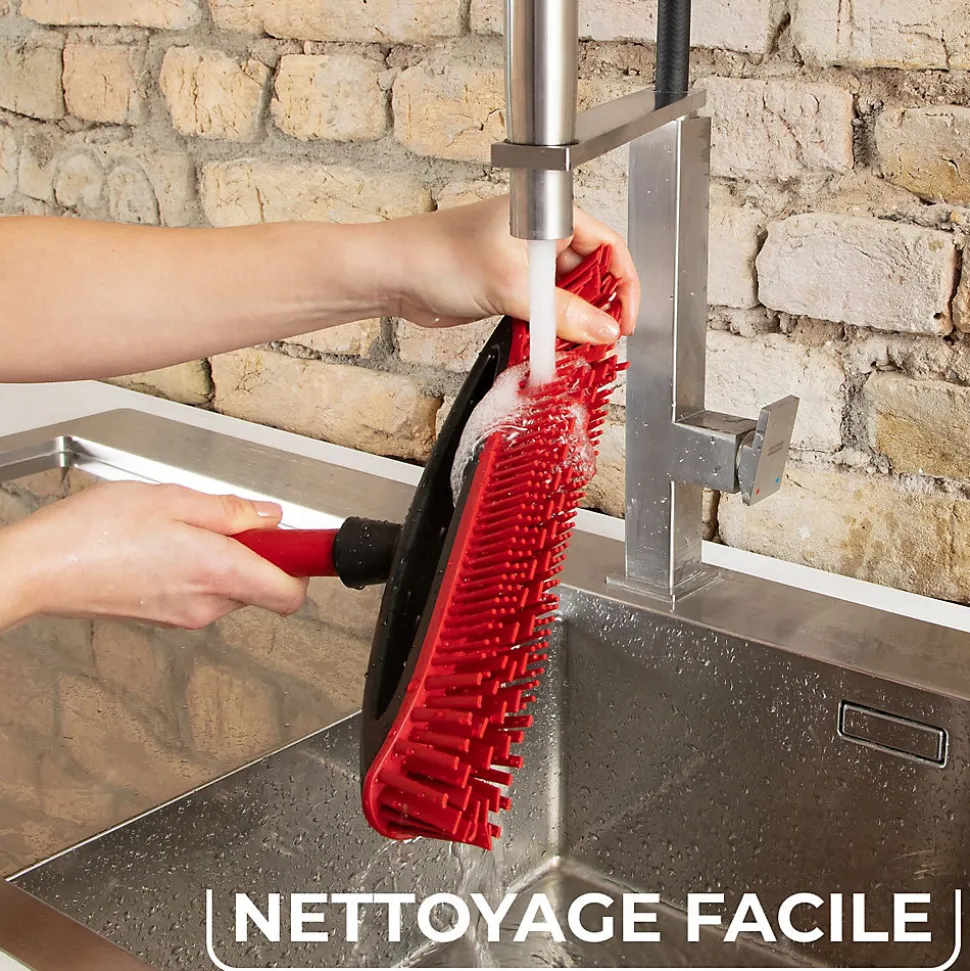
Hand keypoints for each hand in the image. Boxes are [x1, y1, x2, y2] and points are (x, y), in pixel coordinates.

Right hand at [0, 481, 306, 630]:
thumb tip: (270, 518)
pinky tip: (163, 546)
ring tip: (180, 529)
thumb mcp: (172, 499)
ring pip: (232, 585)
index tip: (305, 544)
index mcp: (217, 573)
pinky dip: (199, 568)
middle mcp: (207, 604)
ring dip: (224, 558)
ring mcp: (186, 615)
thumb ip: (231, 510)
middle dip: (256, 551)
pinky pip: (204, 591)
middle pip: (263, 584)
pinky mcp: (166, 616)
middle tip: (223, 520)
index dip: (304, 565)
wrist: (37, 569)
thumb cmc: (93, 533)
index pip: (291, 592)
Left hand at [383, 196, 639, 341]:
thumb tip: (603, 331)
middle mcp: (542, 240)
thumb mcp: (511, 284)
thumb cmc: (440, 256)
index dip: (623, 283)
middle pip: (592, 276)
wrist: (395, 276)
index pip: (608, 246)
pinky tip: (553, 351)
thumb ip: (562, 312)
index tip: (624, 319)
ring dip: (575, 327)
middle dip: (601, 311)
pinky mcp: (510, 290)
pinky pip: (544, 313)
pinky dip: (551, 332)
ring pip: (567, 299)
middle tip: (603, 344)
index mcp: (549, 218)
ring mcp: (525, 267)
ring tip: (580, 353)